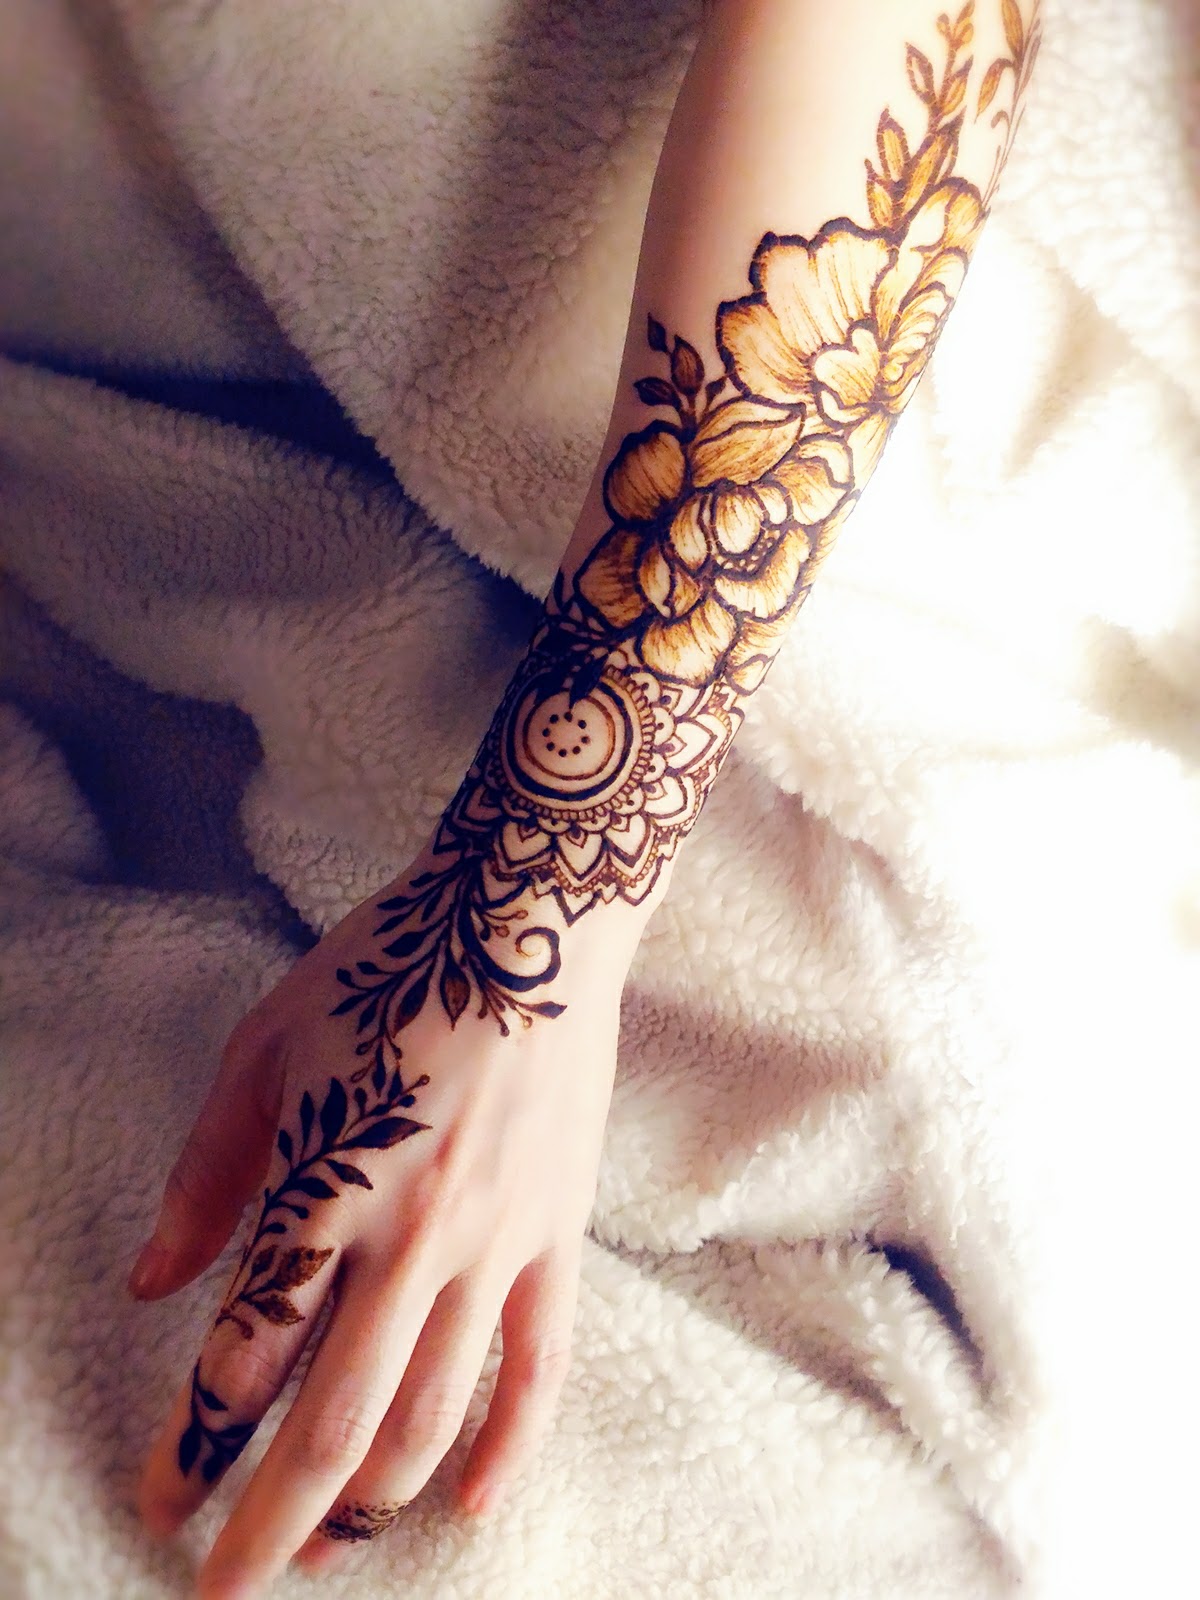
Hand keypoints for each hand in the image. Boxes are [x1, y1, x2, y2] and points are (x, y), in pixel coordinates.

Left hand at [132, 840, 642, 1598]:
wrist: (527, 920)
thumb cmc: (386, 969)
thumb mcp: (264, 1050)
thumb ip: (205, 1175)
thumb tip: (149, 1285)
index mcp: (328, 1184)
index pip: (245, 1356)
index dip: (193, 1443)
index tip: (159, 1496)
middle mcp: (413, 1236)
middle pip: (331, 1422)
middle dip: (266, 1522)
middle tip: (223, 1587)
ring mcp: (497, 1244)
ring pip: (430, 1415)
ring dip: (367, 1503)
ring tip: (324, 1546)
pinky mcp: (559, 1236)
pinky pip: (540, 1367)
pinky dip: (506, 1448)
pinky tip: (468, 1506)